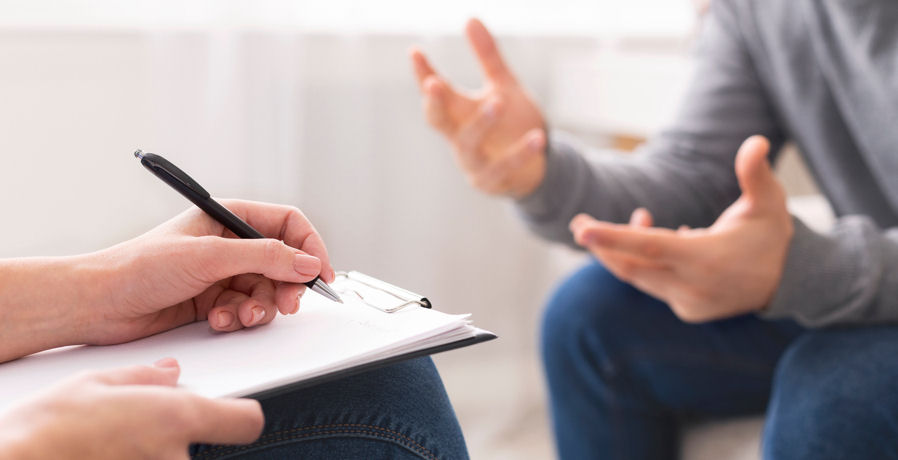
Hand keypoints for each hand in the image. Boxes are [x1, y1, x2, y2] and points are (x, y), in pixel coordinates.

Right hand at [0, 359, 262, 458]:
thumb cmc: (46, 430)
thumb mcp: (95, 383)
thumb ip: (144, 378)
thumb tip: (169, 374)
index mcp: (175, 418)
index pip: (246, 421)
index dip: (240, 415)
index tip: (231, 412)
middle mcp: (177, 456)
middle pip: (202, 445)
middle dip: (178, 437)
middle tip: (138, 429)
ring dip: (153, 453)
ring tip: (112, 444)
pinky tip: (107, 455)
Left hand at [82, 200, 336, 344]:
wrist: (99, 303)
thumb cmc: (140, 266)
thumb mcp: (210, 256)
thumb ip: (264, 257)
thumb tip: (307, 263)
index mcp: (229, 216)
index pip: (288, 224)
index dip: (309, 247)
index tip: (320, 274)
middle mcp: (230, 243)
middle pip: (283, 262)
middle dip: (287, 285)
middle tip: (286, 304)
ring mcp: (222, 273)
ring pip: (267, 291)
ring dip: (261, 307)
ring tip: (243, 316)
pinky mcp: (214, 300)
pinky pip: (245, 310)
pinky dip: (238, 318)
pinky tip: (219, 320)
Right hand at [410, 18, 546, 196]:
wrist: (535, 167)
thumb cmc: (512, 124)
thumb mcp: (503, 86)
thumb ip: (487, 57)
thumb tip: (470, 18)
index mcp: (457, 113)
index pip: (435, 93)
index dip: (423, 74)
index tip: (415, 53)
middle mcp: (458, 137)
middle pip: (438, 121)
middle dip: (435, 103)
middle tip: (434, 83)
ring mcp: (472, 162)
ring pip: (469, 143)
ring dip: (482, 122)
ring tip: (498, 100)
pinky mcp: (493, 180)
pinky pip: (505, 166)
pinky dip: (521, 152)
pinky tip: (537, 137)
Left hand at [569, 136, 793, 321]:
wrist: (789, 284)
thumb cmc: (773, 235)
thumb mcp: (770, 202)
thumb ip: (755, 174)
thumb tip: (756, 141)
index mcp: (706, 259)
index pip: (650, 246)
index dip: (614, 237)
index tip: (583, 229)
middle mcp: (692, 286)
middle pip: (632, 265)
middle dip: (602, 244)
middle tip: (579, 222)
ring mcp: (687, 302)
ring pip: (638, 276)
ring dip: (623, 249)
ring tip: (634, 215)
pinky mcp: (686, 309)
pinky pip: (652, 284)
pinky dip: (643, 262)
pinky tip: (655, 235)